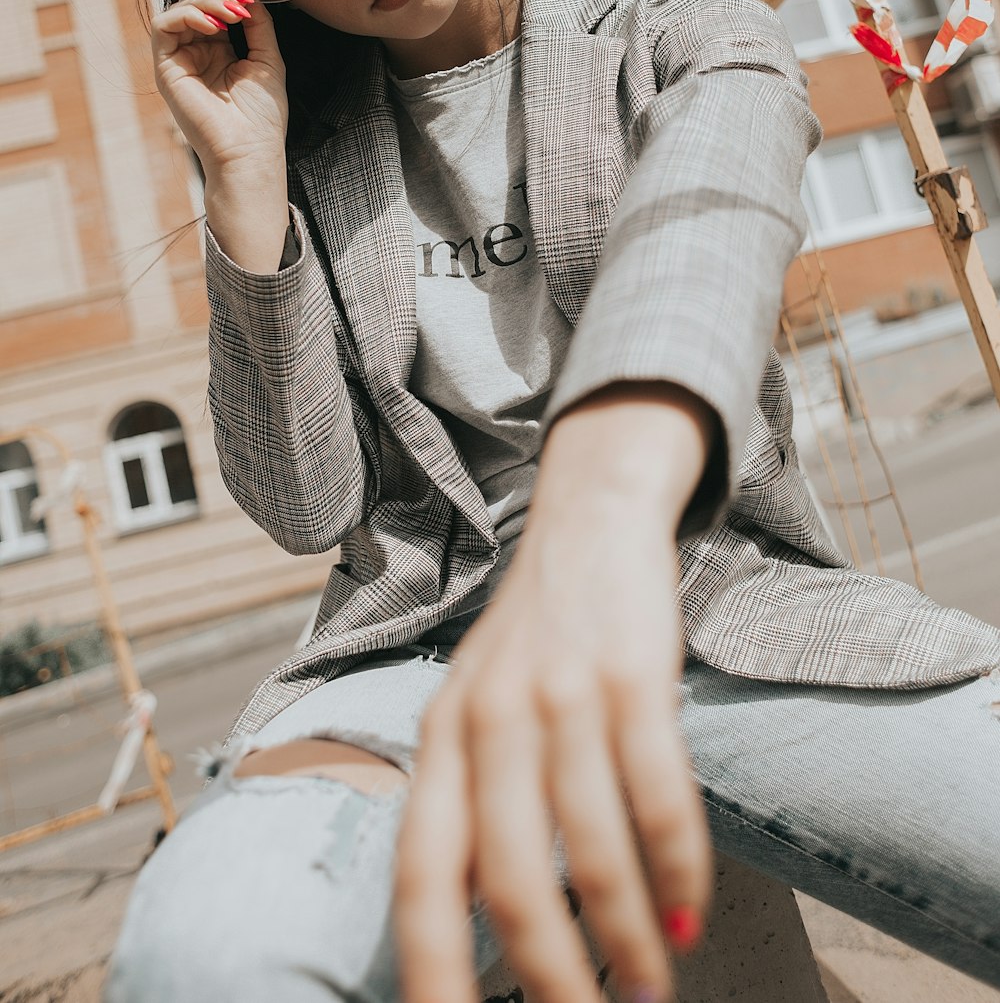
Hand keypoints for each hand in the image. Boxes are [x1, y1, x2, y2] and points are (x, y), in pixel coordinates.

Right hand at [150, 0, 288, 176]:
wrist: (250, 153)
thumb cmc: (262, 117)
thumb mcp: (267, 59)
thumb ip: (259, 25)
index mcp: (219, 52)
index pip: (214, 7)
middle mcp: (195, 54)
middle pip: (194, 2)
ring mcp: (179, 61)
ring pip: (178, 8)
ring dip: (206, 1)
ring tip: (234, 13)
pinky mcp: (166, 69)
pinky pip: (163, 26)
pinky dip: (187, 15)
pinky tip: (215, 26)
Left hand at [395, 388, 712, 1002]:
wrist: (589, 518)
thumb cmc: (533, 639)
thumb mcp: (473, 712)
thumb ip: (468, 806)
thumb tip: (478, 930)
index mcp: (440, 740)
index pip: (422, 879)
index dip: (433, 971)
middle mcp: (489, 721)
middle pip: (511, 879)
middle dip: (551, 975)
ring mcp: (562, 695)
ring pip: (592, 847)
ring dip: (626, 936)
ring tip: (647, 992)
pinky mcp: (632, 674)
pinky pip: (658, 793)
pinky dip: (678, 867)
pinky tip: (686, 913)